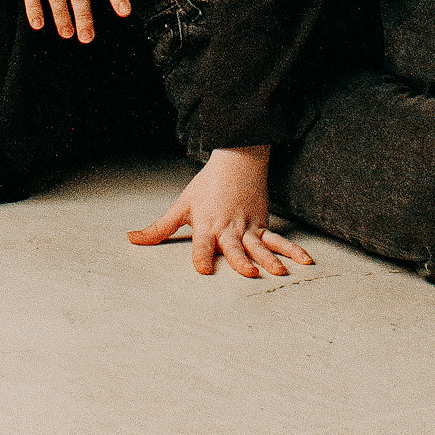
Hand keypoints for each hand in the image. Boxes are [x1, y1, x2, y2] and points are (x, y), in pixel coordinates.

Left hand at [128, 147, 313, 277]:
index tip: (203, 270)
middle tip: (248, 273)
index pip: (201, 244)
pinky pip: (278, 240)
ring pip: (259, 245)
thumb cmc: (206, 186)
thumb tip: (131, 239)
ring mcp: (248, 226)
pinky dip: (292, 250)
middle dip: (241, 260)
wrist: (237, 160)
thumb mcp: (181, 205)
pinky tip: (304, 261)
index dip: (201, 257)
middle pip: (234, 247)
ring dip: (269, 259)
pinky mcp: (263, 224)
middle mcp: (228, 228)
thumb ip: (159, 228)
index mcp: (206, 225)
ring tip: (278, 272)